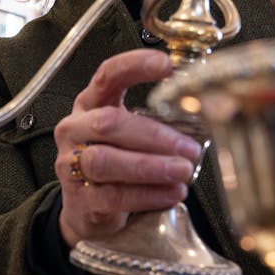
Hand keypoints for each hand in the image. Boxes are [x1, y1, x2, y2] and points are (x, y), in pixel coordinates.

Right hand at [54, 49, 202, 246]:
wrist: (85, 208)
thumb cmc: (113, 164)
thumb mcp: (127, 135)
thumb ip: (155, 125)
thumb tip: (204, 122)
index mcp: (90, 105)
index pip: (107, 76)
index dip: (134, 66)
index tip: (167, 65)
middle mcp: (75, 130)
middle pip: (108, 123)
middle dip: (154, 135)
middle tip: (189, 149)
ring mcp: (71, 164)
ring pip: (106, 160)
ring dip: (150, 167)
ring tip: (182, 172)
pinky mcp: (79, 199)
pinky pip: (113, 195)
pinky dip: (147, 194)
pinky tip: (170, 193)